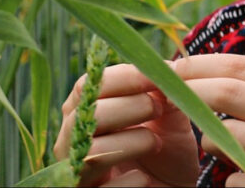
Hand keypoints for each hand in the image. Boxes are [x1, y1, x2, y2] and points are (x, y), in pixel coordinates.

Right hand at [54, 63, 200, 186]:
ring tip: (156, 142)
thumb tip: (164, 68)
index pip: (88, 86)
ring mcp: (77, 174)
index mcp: (84, 112)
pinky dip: (131, 181)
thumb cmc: (165, 148)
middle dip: (128, 107)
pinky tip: (145, 178)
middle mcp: (71, 143)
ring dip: (132, 141)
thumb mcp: (167, 115)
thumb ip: (161, 91)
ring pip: (92, 151)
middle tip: (158, 109)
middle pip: (87, 115)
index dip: (123, 78)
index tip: (155, 77)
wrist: (173, 187)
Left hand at [173, 54, 244, 186]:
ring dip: (209, 143)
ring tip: (217, 147)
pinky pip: (236, 182)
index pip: (242, 65)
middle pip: (230, 92)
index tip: (166, 68)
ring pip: (228, 137)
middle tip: (163, 98)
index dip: (197, 65)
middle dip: (189, 94)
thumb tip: (202, 70)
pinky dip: (232, 180)